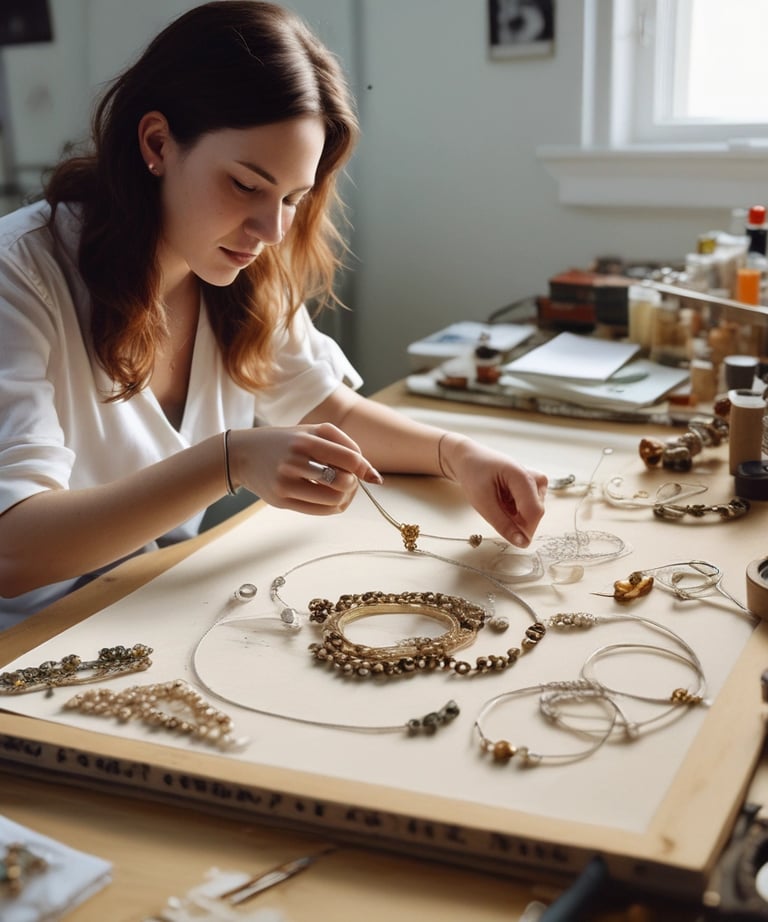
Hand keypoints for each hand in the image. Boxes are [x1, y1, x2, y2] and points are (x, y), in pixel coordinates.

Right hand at [228, 423, 381, 513]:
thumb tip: (374, 476)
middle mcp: (295, 460)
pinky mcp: (281, 501)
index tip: (370, 476)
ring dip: (345, 498)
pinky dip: (332, 507)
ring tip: (340, 491)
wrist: (243, 454)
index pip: (350, 458)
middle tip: (349, 482)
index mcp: (307, 439)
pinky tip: (328, 498)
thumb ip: (344, 447)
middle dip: (353, 484)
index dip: (365, 469)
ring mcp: (286, 482)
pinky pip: (320, 511)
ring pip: (334, 500)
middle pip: (344, 482)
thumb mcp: (312, 432)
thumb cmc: (286, 442)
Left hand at [439, 435, 547, 546]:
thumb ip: (503, 524)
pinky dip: (516, 510)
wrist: (468, 458)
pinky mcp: (533, 486)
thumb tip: (522, 543)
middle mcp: (534, 477)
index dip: (525, 530)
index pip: (534, 512)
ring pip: (533, 512)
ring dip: (516, 516)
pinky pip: (529, 507)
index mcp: (522, 476)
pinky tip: (504, 500)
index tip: (512, 540)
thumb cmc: (473, 474)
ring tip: (498, 502)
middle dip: (518, 521)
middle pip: (535, 513)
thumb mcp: (482, 502)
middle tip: (495, 512)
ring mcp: (536, 482)